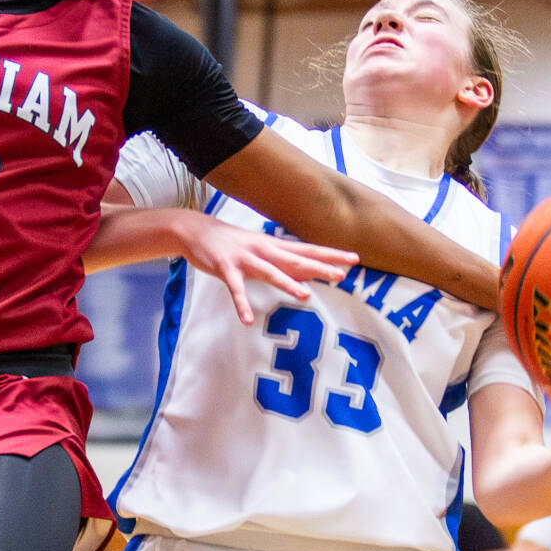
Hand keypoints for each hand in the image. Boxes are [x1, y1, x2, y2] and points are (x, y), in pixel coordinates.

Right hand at [179, 220, 355, 326]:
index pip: (308, 250)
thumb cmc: (232, 243)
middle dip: (319, 268)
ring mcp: (245, 259)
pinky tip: (247, 319)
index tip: (354, 259)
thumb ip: (282, 261)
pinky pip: (235, 289)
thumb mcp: (261, 249)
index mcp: (274, 246)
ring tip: (305, 295)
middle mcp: (264, 250)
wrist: (196, 230)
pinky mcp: (226, 269)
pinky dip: (241, 304)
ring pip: (270, 272)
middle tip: (342, 275)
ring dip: (287, 284)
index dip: (331, 255)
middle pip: (296, 260)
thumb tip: (307, 273)